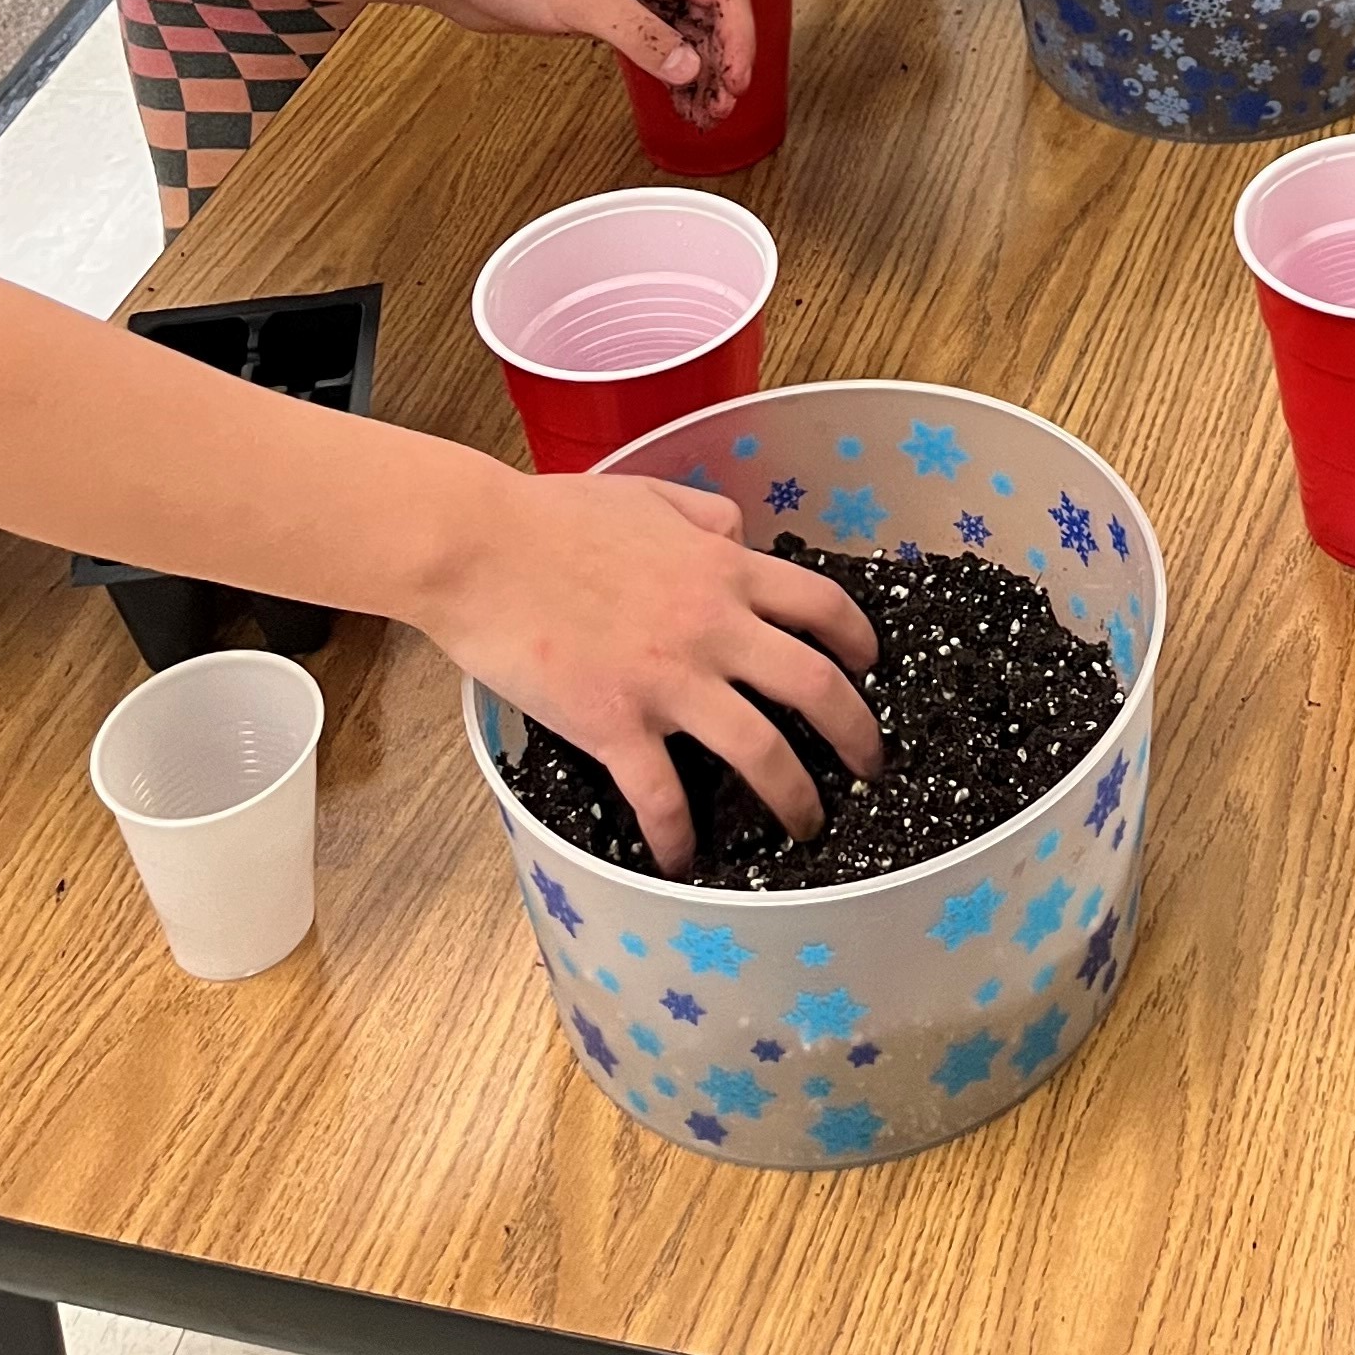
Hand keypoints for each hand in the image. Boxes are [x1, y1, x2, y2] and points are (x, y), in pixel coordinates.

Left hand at [419, 0, 752, 128]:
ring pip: (687, 32)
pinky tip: (677, 97)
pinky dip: (671, 70)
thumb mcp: (584, 0)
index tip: (738, 81)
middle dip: (723, 61)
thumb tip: (689, 67)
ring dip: (700, 70)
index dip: (740, 39)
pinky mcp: (609, 12)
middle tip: (722, 106)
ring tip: (705, 111)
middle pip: (712, 14)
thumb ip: (641, 35)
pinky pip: (658, 42)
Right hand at [420, 459, 882, 871]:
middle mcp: (712, 627)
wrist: (483, 549)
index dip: (859, 641)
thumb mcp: (651, 495)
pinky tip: (684, 859)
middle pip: (814, 687)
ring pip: (761, 751)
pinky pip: (664, 797)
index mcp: (723, 569)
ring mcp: (668, 681)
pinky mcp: (616, 725)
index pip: (821, 606)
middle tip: (871, 767)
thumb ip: (706, 515)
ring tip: (807, 825)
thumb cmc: (555, 516)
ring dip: (795, 797)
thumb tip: (738, 535)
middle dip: (856, 734)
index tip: (871, 668)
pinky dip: (680, 837)